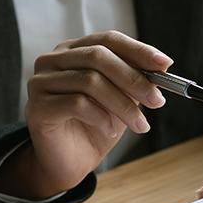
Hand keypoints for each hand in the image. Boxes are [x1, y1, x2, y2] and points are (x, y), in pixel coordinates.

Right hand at [0, 31, 171, 199]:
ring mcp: (40, 82)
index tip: (165, 65)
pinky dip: (102, 118)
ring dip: (123, 105)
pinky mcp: (37, 106)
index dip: (138, 50)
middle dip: (134, 79)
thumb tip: (161, 68)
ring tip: (138, 124)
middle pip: (98, 56)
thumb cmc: (95, 127)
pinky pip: (77, 104)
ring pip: (90, 81)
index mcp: (73, 51)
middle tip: (158, 100)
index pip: (108, 39)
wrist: (69, 163)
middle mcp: (53, 60)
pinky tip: (109, 130)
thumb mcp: (121, 99)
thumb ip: (135, 80)